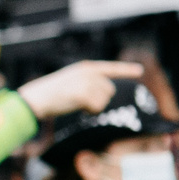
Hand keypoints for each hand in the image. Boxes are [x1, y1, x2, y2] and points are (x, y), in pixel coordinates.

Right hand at [16, 60, 144, 119]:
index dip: (126, 70)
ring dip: (94, 106)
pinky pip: (98, 107)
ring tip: (77, 103)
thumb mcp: (73, 80)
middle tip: (81, 100)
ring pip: (105, 100)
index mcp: (86, 68)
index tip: (140, 70)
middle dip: (100, 99)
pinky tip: (77, 107)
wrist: (38, 98)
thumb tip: (108, 91)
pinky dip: (90, 111)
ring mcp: (87, 82)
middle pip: (109, 90)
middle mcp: (89, 73)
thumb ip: (90, 82)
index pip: (111, 68)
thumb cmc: (54, 93)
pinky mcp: (84, 93)